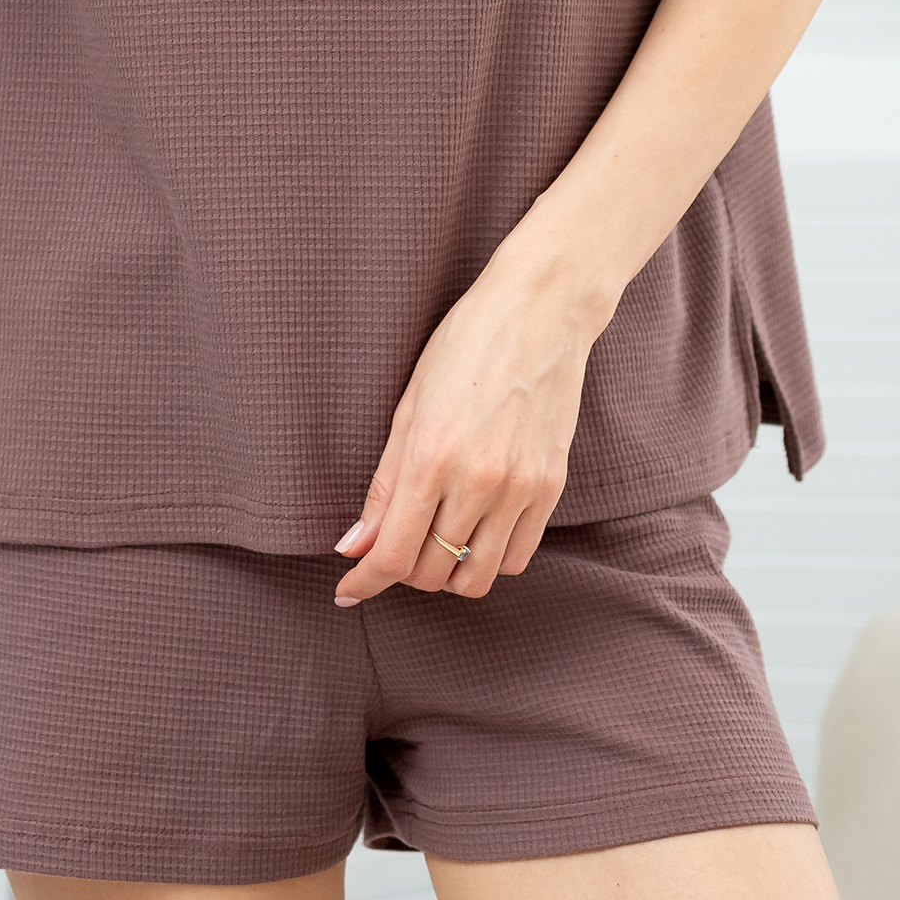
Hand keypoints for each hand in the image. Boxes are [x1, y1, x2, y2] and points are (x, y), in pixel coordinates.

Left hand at [331, 225, 607, 605]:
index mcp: (431, 457)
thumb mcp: (408, 406)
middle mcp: (478, 482)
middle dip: (402, 572)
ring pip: (477, 578)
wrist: (541, 310)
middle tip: (392, 546)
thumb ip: (383, 484)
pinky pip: (518, 557)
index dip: (364, 582)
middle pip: (431, 573)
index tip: (347, 590)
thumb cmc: (464, 344)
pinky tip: (475, 530)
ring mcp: (521, 488)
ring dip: (446, 573)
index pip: (393, 557)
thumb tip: (354, 545)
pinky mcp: (552, 487)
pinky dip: (489, 558)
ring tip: (434, 542)